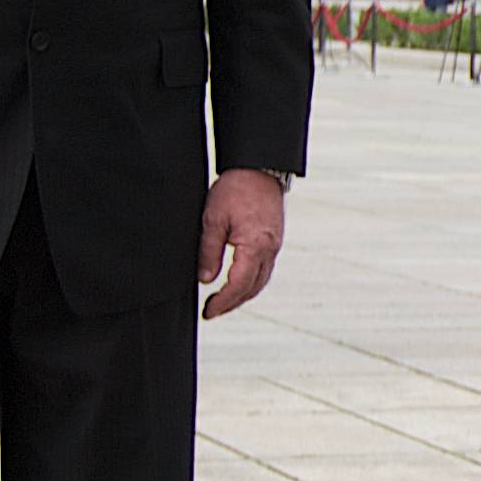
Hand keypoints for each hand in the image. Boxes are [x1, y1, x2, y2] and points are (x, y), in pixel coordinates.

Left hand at [197, 169, 288, 317]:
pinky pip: (265, 269)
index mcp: (255, 246)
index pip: (239, 285)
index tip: (208, 311)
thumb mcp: (212, 219)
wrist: (259, 168)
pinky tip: (238, 282)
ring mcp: (275, 246)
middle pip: (253, 288)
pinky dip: (251, 282)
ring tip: (223, 302)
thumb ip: (209, 251)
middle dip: (232, 304)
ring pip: (261, 281)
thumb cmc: (235, 189)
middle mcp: (270, 250)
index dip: (223, 302)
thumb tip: (205, 280)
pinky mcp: (274, 240)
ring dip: (243, 295)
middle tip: (212, 312)